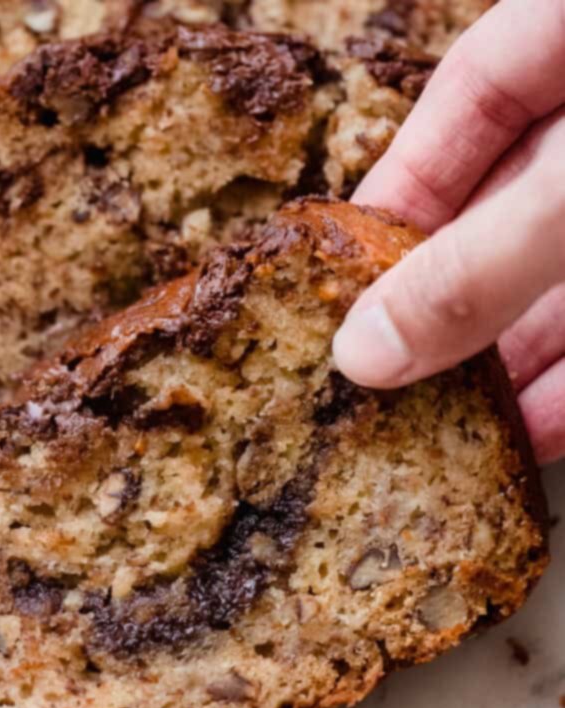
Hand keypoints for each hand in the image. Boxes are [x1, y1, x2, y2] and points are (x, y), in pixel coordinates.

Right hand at [332, 0, 564, 463]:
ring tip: (449, 421)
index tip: (347, 268)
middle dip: (453, 297)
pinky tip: (536, 426)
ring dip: (510, 355)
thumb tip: (366, 350)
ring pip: (560, 276)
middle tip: (392, 370)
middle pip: (511, 206)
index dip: (403, 186)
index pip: (471, 97)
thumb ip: (480, 266)